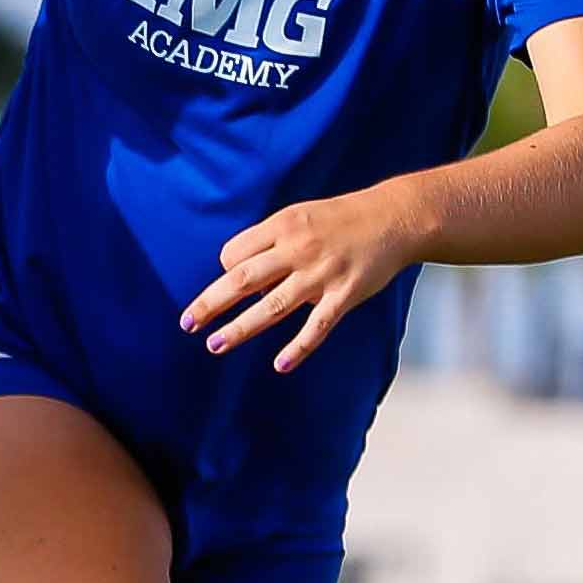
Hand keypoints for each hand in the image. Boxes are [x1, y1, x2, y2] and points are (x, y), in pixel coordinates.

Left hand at [180, 184, 417, 372]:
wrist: (395, 217)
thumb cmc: (339, 220)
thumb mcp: (299, 217)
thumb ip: (269, 242)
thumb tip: (235, 273)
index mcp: (282, 227)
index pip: (235, 254)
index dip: (224, 270)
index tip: (227, 282)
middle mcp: (298, 250)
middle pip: (243, 280)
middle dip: (211, 303)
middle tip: (187, 324)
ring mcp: (321, 274)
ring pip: (273, 307)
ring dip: (241, 329)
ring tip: (215, 345)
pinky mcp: (345, 294)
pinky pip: (317, 326)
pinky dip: (299, 347)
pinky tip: (280, 365)